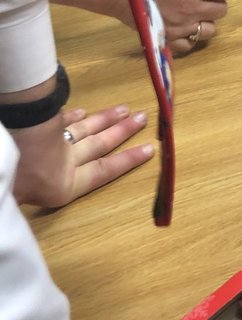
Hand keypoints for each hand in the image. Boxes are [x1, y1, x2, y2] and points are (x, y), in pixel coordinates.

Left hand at [12, 105, 153, 207]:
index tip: (150, 149)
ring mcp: (54, 140)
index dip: (127, 161)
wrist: (4, 143)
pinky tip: (82, 110)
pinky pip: (61, 118)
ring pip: (85, 128)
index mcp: (64, 185)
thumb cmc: (14, 180)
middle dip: (122, 131)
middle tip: (143, 118)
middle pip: (99, 144)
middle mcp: (65, 162)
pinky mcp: (40, 124)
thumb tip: (14, 209)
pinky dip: (73, 114)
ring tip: (124, 109)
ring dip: (105, 119)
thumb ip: (19, 203)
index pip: (103, 171)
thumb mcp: (16, 199)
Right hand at [117, 0, 231, 56]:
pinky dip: (188, 39)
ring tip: (195, 17)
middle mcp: (192, 9)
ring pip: (210, 31)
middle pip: (221, 11)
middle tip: (206, 1)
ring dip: (205, 23)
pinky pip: (188, 45)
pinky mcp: (169, 39)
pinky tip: (182, 31)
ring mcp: (181, 27)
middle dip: (216, 5)